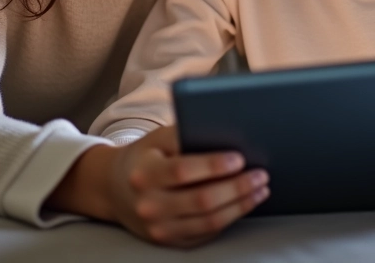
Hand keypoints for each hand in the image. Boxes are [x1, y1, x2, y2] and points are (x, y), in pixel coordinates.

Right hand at [109, 125, 268, 246]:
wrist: (114, 189)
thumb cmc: (145, 156)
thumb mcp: (157, 138)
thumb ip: (184, 134)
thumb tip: (224, 132)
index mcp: (145, 173)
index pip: (183, 171)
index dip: (213, 166)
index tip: (239, 157)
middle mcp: (150, 204)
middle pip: (201, 200)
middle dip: (236, 187)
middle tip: (261, 174)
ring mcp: (159, 228)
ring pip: (208, 222)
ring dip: (240, 206)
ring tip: (260, 189)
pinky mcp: (169, 241)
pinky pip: (206, 233)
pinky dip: (229, 218)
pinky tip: (244, 204)